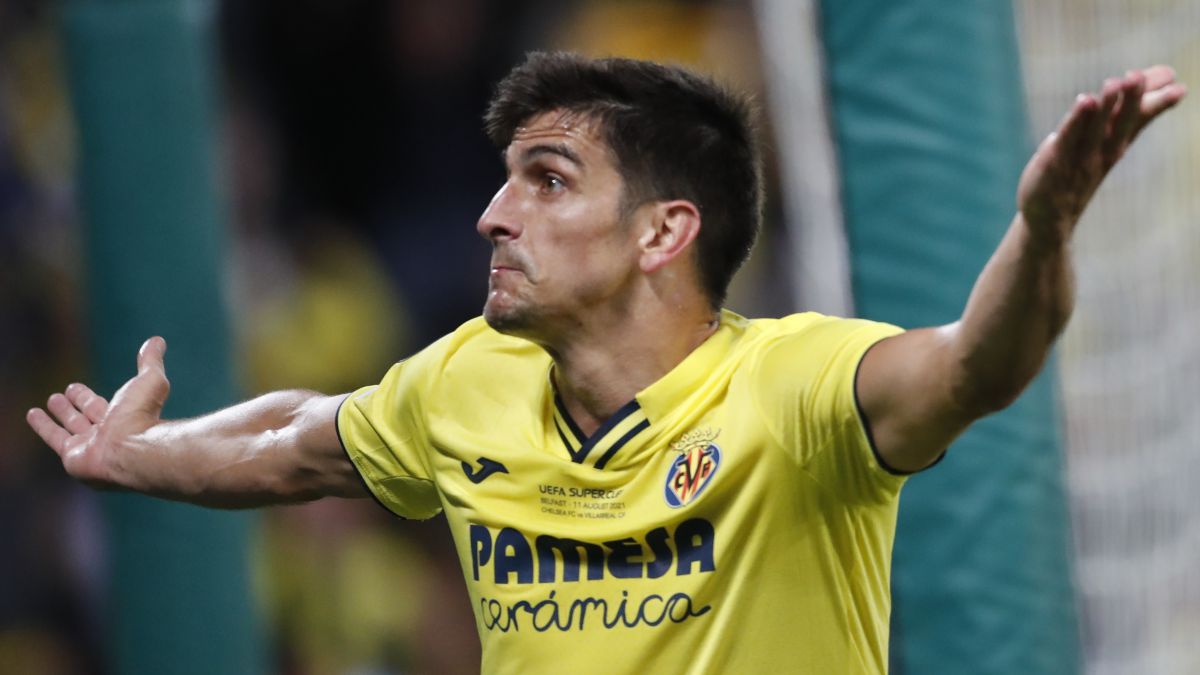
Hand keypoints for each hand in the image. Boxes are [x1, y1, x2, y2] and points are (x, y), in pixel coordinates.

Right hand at [26, 337, 170, 488]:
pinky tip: (32, 414)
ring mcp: (90, 446)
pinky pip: (54, 438)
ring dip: (60, 414)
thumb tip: (157, 341)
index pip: (100, 406)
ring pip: (71, 426)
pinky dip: (43, 426)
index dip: (86, 398)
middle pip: (86, 417)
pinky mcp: (73, 456)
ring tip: (51, 400)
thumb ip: (150, 361)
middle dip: (74, 406)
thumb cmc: (141, 414)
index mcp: (123, 419)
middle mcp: (107, 434)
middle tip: (62, 394)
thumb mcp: (149, 380)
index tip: (74, 388)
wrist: (132, 448)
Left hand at [1018, 65, 1185, 244]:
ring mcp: (1079, 160)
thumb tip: (1157, 86)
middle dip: (1133, 100)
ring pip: (1096, 131)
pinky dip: (1076, 122)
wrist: (1051, 219)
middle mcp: (1102, 153)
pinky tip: (1086, 101)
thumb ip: (1124, 115)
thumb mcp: (1104, 144)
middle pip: (1122, 124)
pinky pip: (1067, 141)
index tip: (1180, 88)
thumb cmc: (1079, 172)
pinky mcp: (1054, 163)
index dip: (1158, 104)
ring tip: (1116, 82)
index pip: (1139, 122)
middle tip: (1141, 77)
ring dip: (1107, 107)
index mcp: (1115, 146)